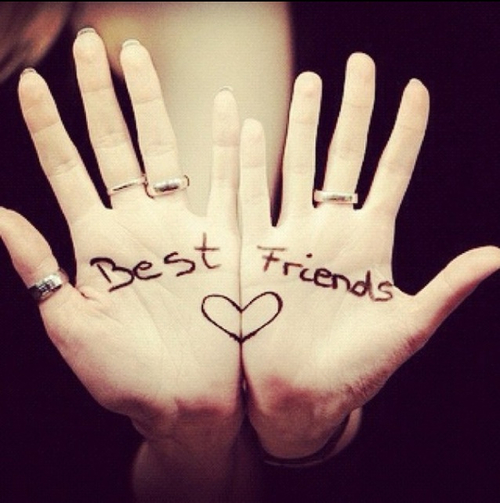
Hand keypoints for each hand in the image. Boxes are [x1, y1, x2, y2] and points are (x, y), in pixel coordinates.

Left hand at [0, 31, 241, 444]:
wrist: (185, 401)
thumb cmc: (125, 374)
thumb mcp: (69, 323)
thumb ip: (37, 266)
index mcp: (99, 242)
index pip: (69, 170)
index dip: (49, 126)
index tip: (31, 82)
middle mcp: (138, 225)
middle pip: (115, 146)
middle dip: (99, 96)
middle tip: (90, 46)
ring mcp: (180, 228)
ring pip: (165, 153)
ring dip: (152, 107)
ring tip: (141, 60)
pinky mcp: (222, 243)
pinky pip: (230, 186)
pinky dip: (233, 150)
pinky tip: (236, 113)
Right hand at [238, 53, 499, 458]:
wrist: (301, 395)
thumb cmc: (356, 368)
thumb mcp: (407, 328)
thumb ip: (447, 289)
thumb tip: (498, 256)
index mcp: (372, 241)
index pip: (393, 172)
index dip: (406, 131)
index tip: (416, 88)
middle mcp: (333, 229)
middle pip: (345, 155)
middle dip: (354, 109)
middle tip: (359, 63)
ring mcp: (294, 236)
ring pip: (298, 165)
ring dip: (302, 124)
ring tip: (308, 81)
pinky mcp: (259, 252)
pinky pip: (251, 199)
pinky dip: (249, 164)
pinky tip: (250, 128)